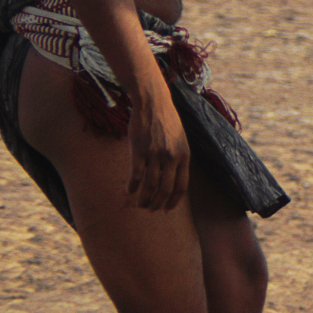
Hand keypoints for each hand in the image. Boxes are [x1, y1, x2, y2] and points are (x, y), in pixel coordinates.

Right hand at [126, 89, 190, 211]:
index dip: (173, 201)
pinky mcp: (139, 150)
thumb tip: (174, 180)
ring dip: (144, 199)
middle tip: (151, 209)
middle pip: (165, 189)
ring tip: (140, 204)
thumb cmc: (167, 122)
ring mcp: (155, 155)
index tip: (167, 209)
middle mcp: (171, 158)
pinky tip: (129, 191)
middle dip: (158, 204)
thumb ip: (179, 159)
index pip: (181, 187)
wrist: (153, 103)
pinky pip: (136, 175)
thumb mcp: (181, 140)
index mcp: (184, 156)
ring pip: (150, 186)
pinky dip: (132, 186)